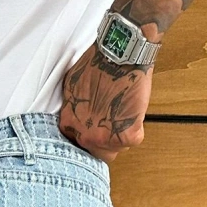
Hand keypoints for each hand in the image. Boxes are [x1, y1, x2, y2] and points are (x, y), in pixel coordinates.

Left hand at [59, 44, 153, 161]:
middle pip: (96, 152)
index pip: (77, 144)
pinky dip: (136, 129)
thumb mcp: (72, 87)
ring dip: (120, 136)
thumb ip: (72, 108)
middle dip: (104, 140)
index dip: (88, 136)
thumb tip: (77, 116)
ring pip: (115, 150)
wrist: (118, 54)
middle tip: (111, 124)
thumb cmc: (96, 63)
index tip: (96, 129)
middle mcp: (85, 136)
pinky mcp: (127, 135)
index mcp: (70, 125)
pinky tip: (132, 112)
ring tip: (122, 115)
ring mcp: (106, 138)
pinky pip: (133, 141)